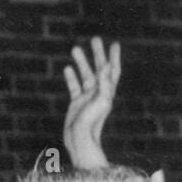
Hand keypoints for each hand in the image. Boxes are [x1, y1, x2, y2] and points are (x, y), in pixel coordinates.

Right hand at [63, 37, 119, 169]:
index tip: (114, 43)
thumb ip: (105, 84)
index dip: (114, 57)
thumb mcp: (100, 102)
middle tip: (94, 39)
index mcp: (107, 92)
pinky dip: (71, 77)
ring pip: (85, 75)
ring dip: (81, 62)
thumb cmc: (92, 124)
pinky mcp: (76, 104)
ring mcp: (87, 98)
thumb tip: (107, 66)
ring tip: (75, 48)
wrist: (80, 141)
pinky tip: (67, 68)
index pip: (113, 71)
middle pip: (99, 70)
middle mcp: (99, 94)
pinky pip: (74, 87)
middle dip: (98, 54)